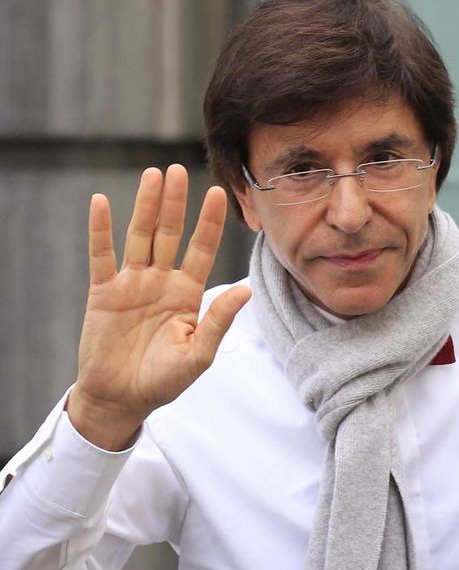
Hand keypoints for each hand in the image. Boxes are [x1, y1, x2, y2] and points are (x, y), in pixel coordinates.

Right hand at [68, 165, 249, 449]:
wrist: (121, 399)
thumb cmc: (163, 382)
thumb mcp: (197, 355)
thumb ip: (218, 321)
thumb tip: (246, 290)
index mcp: (187, 294)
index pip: (201, 250)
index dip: (209, 223)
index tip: (218, 193)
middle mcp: (161, 282)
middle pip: (169, 234)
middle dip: (175, 203)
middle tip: (179, 170)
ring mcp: (132, 284)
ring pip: (140, 237)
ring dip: (145, 206)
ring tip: (153, 175)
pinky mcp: (103, 292)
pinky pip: (102, 255)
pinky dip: (100, 229)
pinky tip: (100, 202)